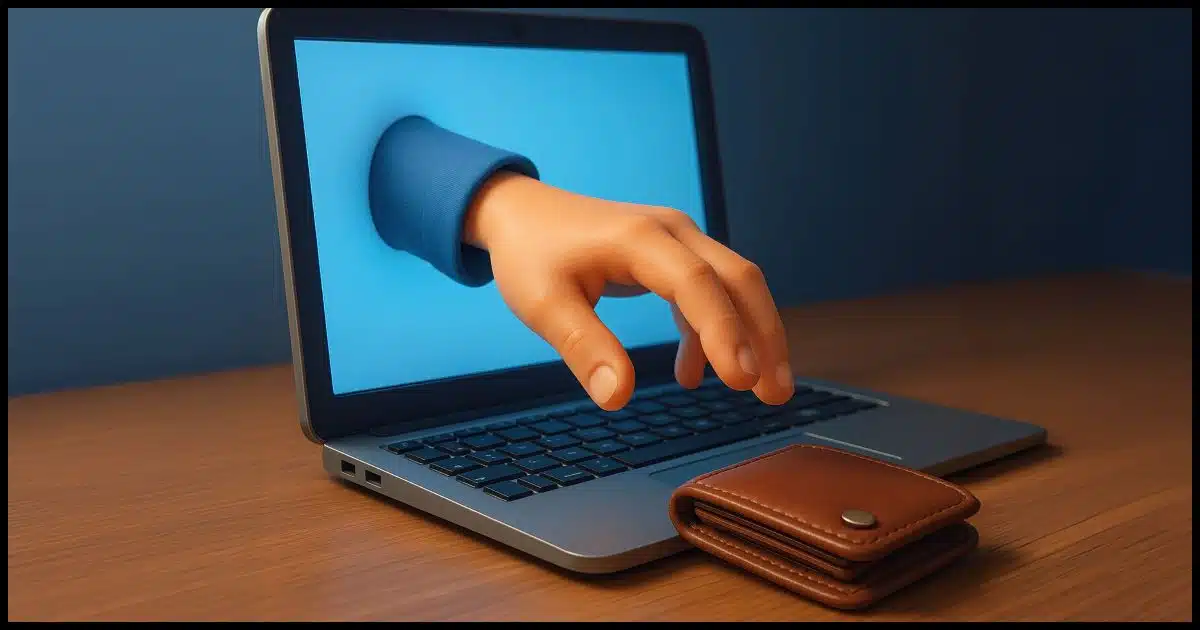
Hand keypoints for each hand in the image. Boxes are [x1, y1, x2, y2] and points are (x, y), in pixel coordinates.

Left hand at [465, 172, 793, 410]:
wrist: (523, 213)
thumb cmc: (530, 255)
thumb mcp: (543, 304)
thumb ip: (582, 347)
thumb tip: (618, 399)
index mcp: (640, 238)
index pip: (697, 284)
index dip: (724, 332)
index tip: (743, 380)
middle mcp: (671, 231)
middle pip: (737, 279)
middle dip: (763, 335)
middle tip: (775, 392)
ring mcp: (677, 240)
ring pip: (734, 284)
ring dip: (752, 335)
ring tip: (763, 391)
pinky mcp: (673, 255)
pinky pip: (709, 293)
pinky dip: (712, 333)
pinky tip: (692, 375)